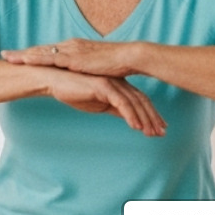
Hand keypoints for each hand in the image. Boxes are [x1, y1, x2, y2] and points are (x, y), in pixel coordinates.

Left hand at [3, 38, 138, 78]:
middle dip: (22, 53)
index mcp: (75, 48)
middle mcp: (69, 46)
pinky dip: (35, 58)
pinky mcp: (73, 58)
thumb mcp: (98, 68)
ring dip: (23, 55)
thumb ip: (88, 71)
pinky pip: (49, 58)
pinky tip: (23, 60)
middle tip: (4, 54)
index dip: (34, 54)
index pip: (50, 51)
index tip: (19, 56)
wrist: (129, 57)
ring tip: (6, 56)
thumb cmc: (118, 65)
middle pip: (41, 49)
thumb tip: (84, 78)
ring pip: (41, 52)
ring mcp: (70, 50)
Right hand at [45, 68, 166, 135]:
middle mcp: (118, 82)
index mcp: (118, 85)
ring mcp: (111, 82)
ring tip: (151, 134)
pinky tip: (136, 127)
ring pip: (134, 102)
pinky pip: (121, 102)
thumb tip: (129, 120)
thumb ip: (114, 109)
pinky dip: (131, 114)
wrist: (53, 80)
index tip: (159, 128)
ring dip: (144, 119)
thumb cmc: (73, 91)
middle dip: (153, 118)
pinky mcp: (103, 85)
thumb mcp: (99, 104)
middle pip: (141, 101)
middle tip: (161, 133)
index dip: (151, 114)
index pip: (139, 100)